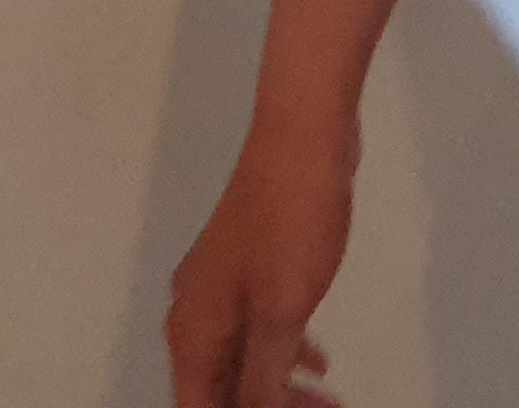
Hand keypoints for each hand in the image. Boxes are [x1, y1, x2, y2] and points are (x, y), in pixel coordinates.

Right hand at [166, 127, 355, 407]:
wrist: (302, 137)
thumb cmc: (291, 220)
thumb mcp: (281, 312)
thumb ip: (264, 378)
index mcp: (193, 328)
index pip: (200, 405)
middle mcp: (197, 311)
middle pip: (220, 386)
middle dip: (265, 406)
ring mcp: (223, 285)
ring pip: (242, 357)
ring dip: (278, 384)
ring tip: (325, 399)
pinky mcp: (251, 264)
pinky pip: (259, 325)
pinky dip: (283, 349)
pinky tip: (316, 359)